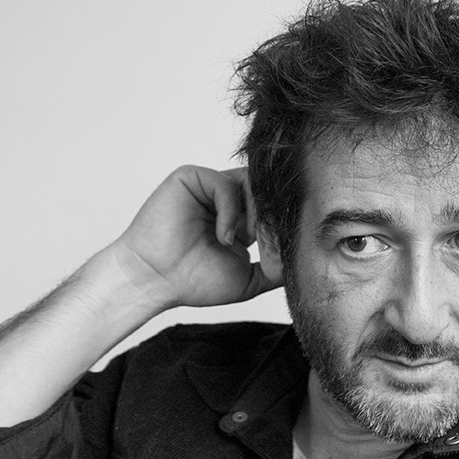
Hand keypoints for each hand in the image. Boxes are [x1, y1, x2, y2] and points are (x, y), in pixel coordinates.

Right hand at [110, 165, 282, 309]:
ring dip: (256, 212)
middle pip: (266, 192)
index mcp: (239, 217)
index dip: (283, 225)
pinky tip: (225, 237)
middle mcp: (226, 198)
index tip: (287, 246)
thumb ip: (276, 266)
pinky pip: (225, 184)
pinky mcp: (192, 177)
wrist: (154, 281)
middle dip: (274, 217)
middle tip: (271, 242)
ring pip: (251, 183)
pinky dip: (232, 211)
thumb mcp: (249, 277)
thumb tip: (305, 259)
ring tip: (247, 240)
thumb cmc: (192, 281)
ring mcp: (209, 186)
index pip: (273, 208)